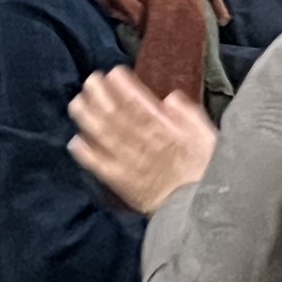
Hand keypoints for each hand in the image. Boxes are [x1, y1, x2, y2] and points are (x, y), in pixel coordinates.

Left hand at [67, 68, 214, 215]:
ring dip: (88, 118)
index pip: (138, 102)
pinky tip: (75, 142)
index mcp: (164, 129)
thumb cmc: (206, 171)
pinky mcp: (121, 182)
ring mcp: (129, 162)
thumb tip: (169, 98)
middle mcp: (142, 142)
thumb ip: (187, 115)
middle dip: (100, 96)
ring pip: (104, 135)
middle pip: (115, 115)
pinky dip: (86, 154)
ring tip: (77, 104)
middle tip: (90, 81)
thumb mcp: (206, 136)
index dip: (123, 86)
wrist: (198, 209)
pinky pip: (99, 166)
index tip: (113, 73)